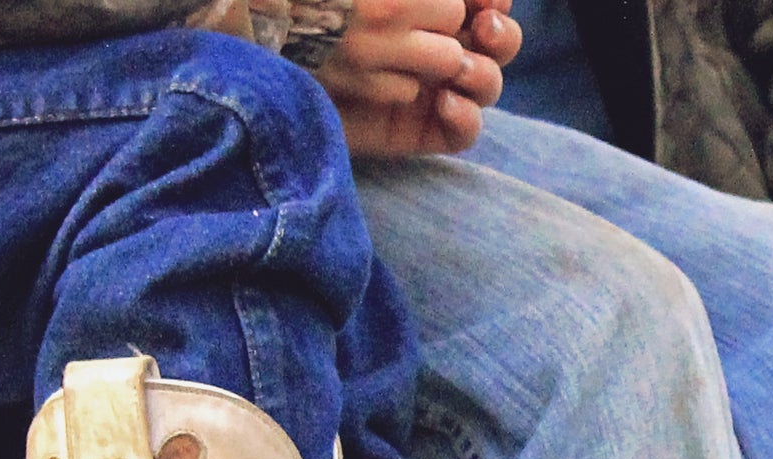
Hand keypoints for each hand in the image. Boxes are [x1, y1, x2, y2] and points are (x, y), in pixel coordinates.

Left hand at [318, 0, 519, 157]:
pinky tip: (445, 102)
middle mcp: (436, 45)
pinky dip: (465, 117)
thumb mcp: (382, 1)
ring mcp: (431, 88)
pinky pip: (463, 132)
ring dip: (483, 74)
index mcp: (430, 10)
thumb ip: (423, 0)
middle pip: (499, 43)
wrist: (271, 57)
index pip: (484, 5)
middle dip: (501, 35)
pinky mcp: (418, 132)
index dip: (495, 2)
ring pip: (487, 83)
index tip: (490, 0)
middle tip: (486, 28)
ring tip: (458, 69)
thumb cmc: (315, 15)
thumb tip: (476, 1)